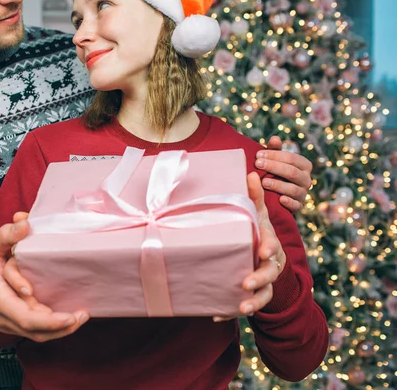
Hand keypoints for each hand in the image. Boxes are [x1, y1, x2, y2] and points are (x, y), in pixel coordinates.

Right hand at [0, 212, 88, 342]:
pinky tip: (68, 318)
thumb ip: (7, 234)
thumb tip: (25, 222)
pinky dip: (52, 328)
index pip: (26, 318)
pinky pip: (34, 332)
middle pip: (36, 332)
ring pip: (37, 335)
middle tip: (83, 315)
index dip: (50, 321)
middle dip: (62, 328)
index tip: (70, 316)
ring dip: (60, 330)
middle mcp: (2, 317)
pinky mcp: (12, 324)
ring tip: (81, 317)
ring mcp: (6, 324)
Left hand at [213, 173, 285, 321]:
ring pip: (263, 295)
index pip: (271, 244)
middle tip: (247, 284)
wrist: (266, 257)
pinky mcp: (252, 294)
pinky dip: (229, 311)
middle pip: (269, 273)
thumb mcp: (257, 214)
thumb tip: (251, 172)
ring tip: (241, 308)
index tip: (262, 250)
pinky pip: (244, 305)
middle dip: (260, 278)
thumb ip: (254, 196)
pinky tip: (215, 315)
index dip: (268, 247)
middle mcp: (269, 263)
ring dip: (253, 302)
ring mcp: (263, 281)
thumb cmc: (258, 232)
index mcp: (268, 242)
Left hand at [256, 136, 312, 212]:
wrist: (278, 195)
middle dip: (274, 167)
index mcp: (304, 165)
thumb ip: (275, 150)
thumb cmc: (276, 173)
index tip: (258, 155)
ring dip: (278, 185)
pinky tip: (280, 199)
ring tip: (263, 182)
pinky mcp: (298, 207)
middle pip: (292, 172)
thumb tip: (275, 138)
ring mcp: (303, 194)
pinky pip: (296, 205)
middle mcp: (306, 179)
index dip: (274, 156)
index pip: (291, 158)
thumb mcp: (276, 161)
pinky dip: (289, 202)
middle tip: (257, 164)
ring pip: (293, 189)